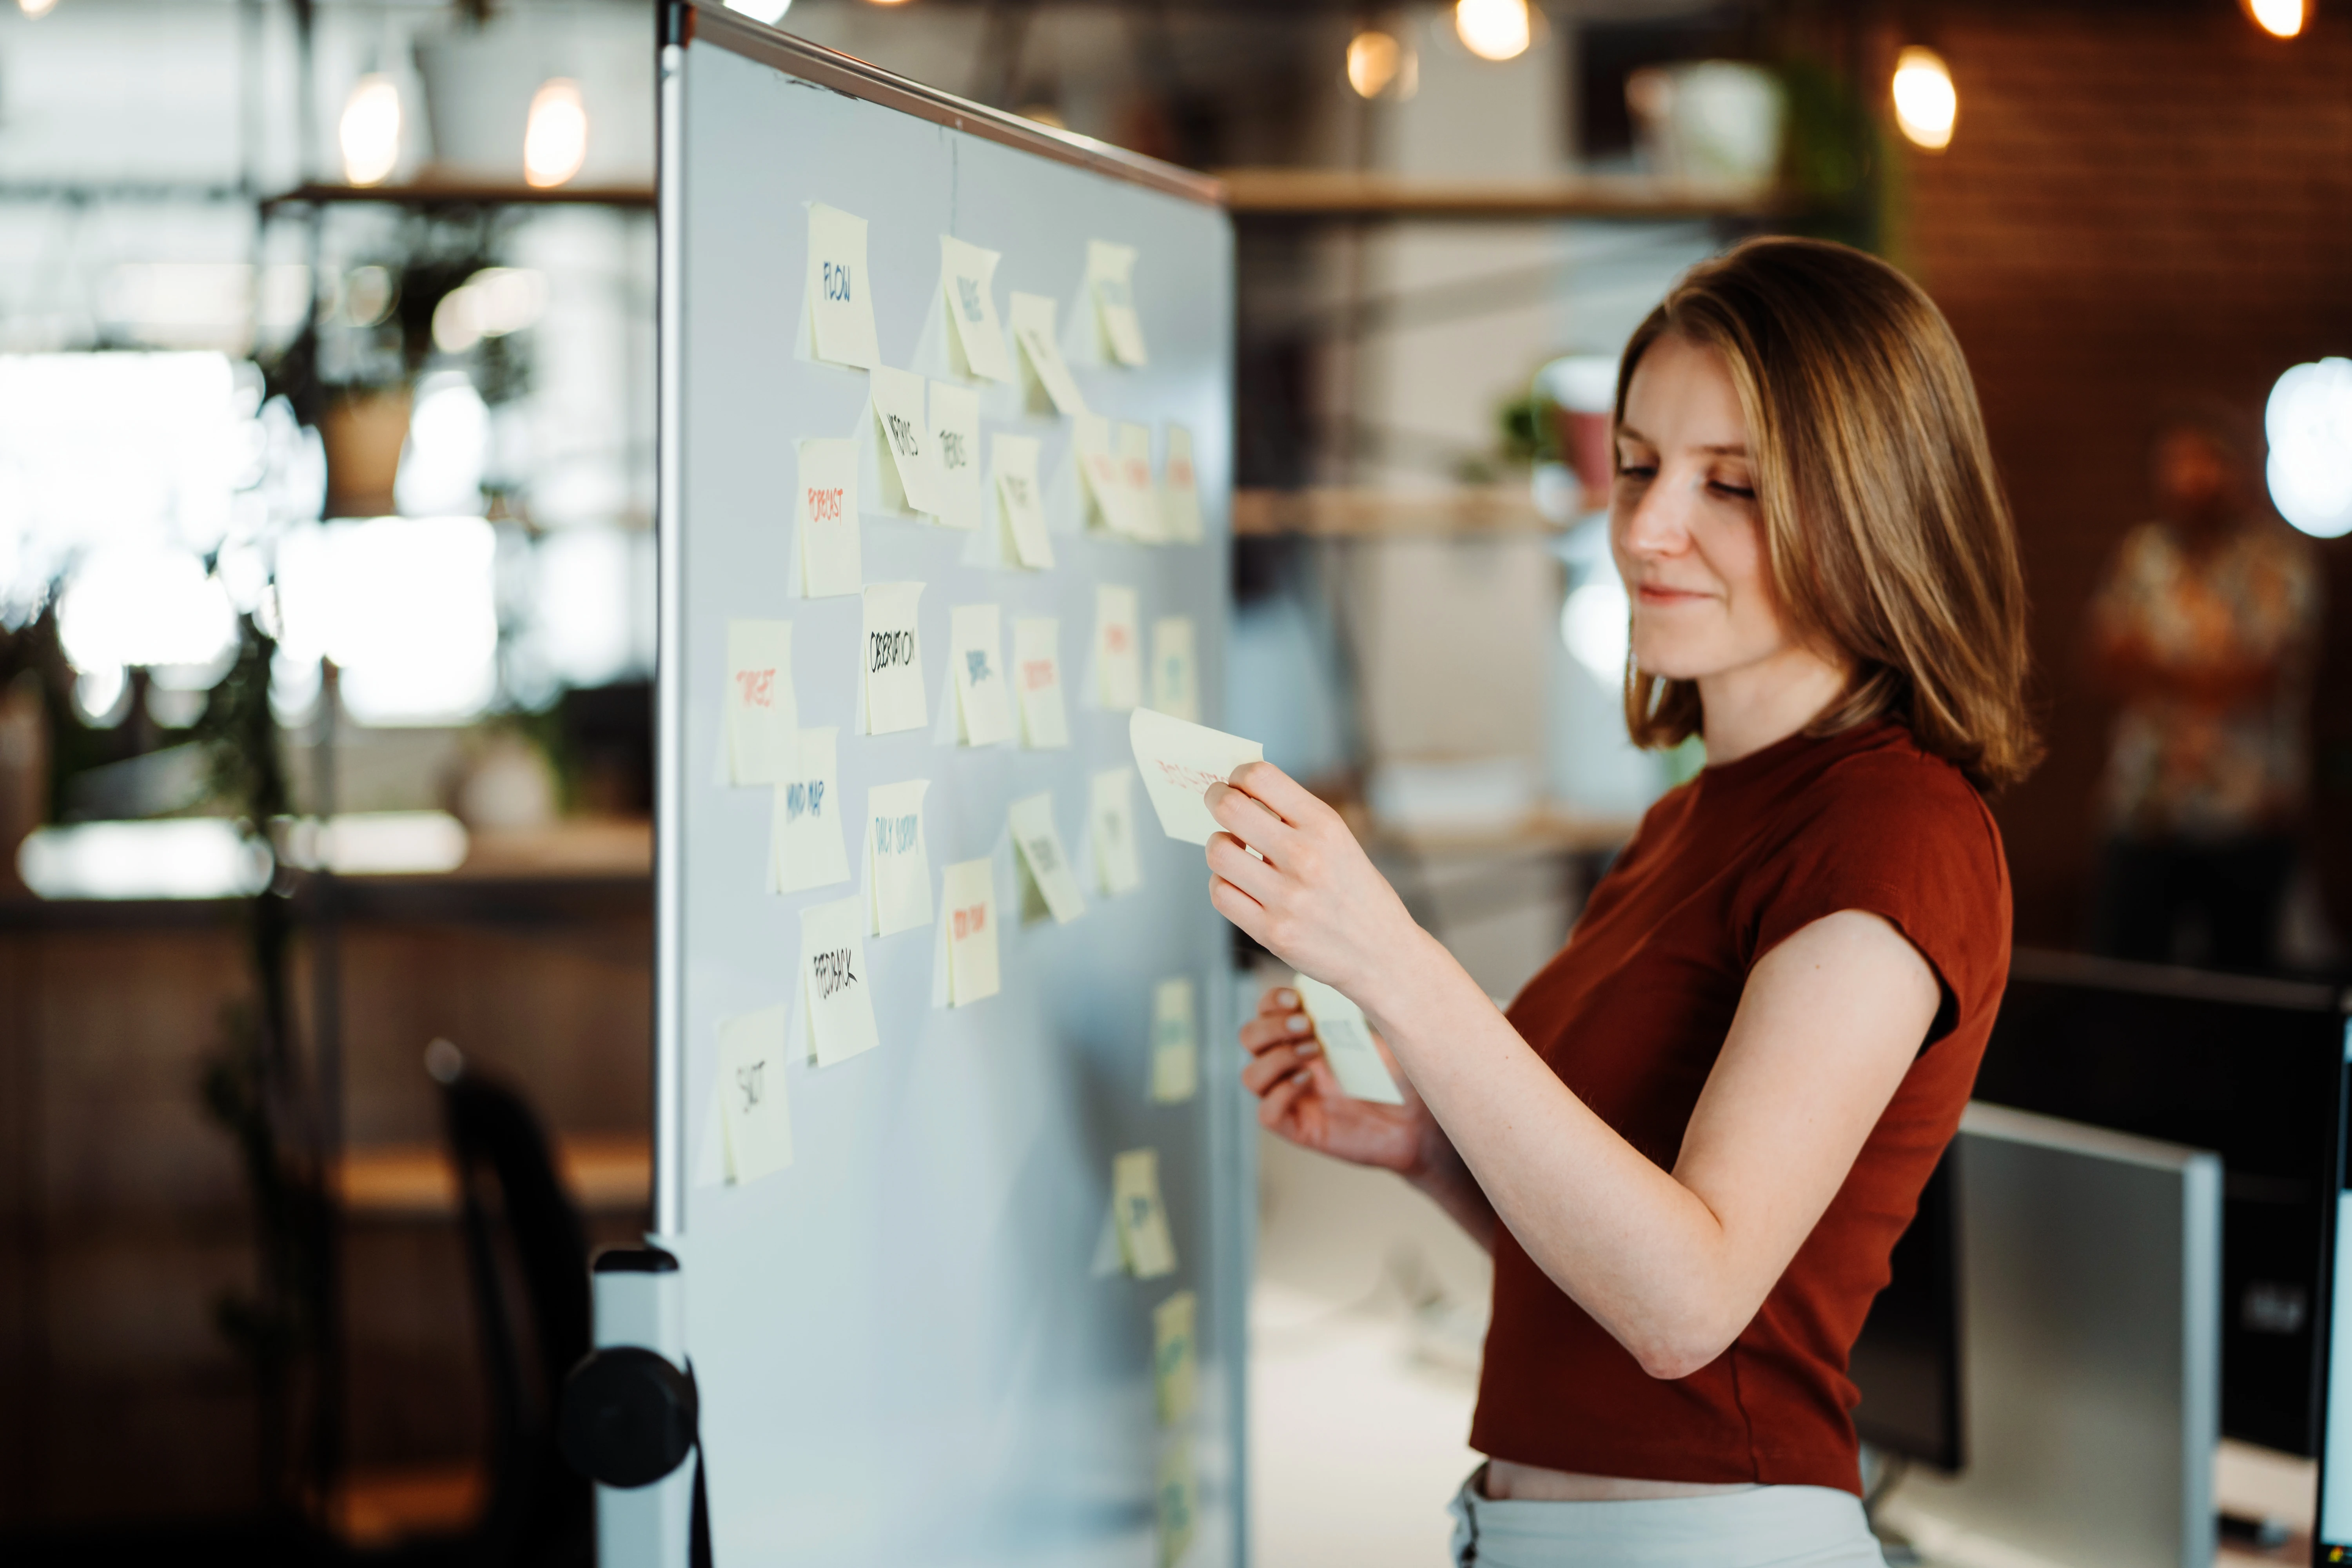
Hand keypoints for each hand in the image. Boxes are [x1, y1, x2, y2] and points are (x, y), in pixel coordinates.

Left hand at [1203, 761, 1422, 1004]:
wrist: (1382, 954)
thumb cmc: (1356, 891)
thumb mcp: (1340, 840)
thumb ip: (1294, 816)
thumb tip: (1240, 790)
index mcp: (1325, 826)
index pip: (1261, 777)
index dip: (1239, 775)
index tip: (1238, 783)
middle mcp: (1305, 857)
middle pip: (1229, 808)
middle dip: (1216, 799)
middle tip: (1219, 804)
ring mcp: (1286, 898)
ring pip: (1218, 851)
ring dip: (1219, 845)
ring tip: (1234, 851)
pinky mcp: (1272, 932)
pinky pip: (1221, 894)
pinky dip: (1223, 884)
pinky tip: (1239, 883)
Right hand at [1240, 985, 1433, 1174]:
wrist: (1420, 1121)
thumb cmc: (1401, 1076)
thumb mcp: (1378, 1033)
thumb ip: (1353, 1010)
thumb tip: (1337, 975)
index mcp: (1306, 1036)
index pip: (1266, 1012)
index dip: (1271, 1002)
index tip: (1296, 998)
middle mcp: (1293, 1065)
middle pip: (1249, 1038)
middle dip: (1271, 1026)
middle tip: (1306, 1025)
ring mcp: (1294, 1097)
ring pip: (1250, 1076)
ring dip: (1275, 1058)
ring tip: (1313, 1051)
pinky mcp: (1300, 1128)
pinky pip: (1266, 1114)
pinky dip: (1280, 1095)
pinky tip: (1307, 1083)